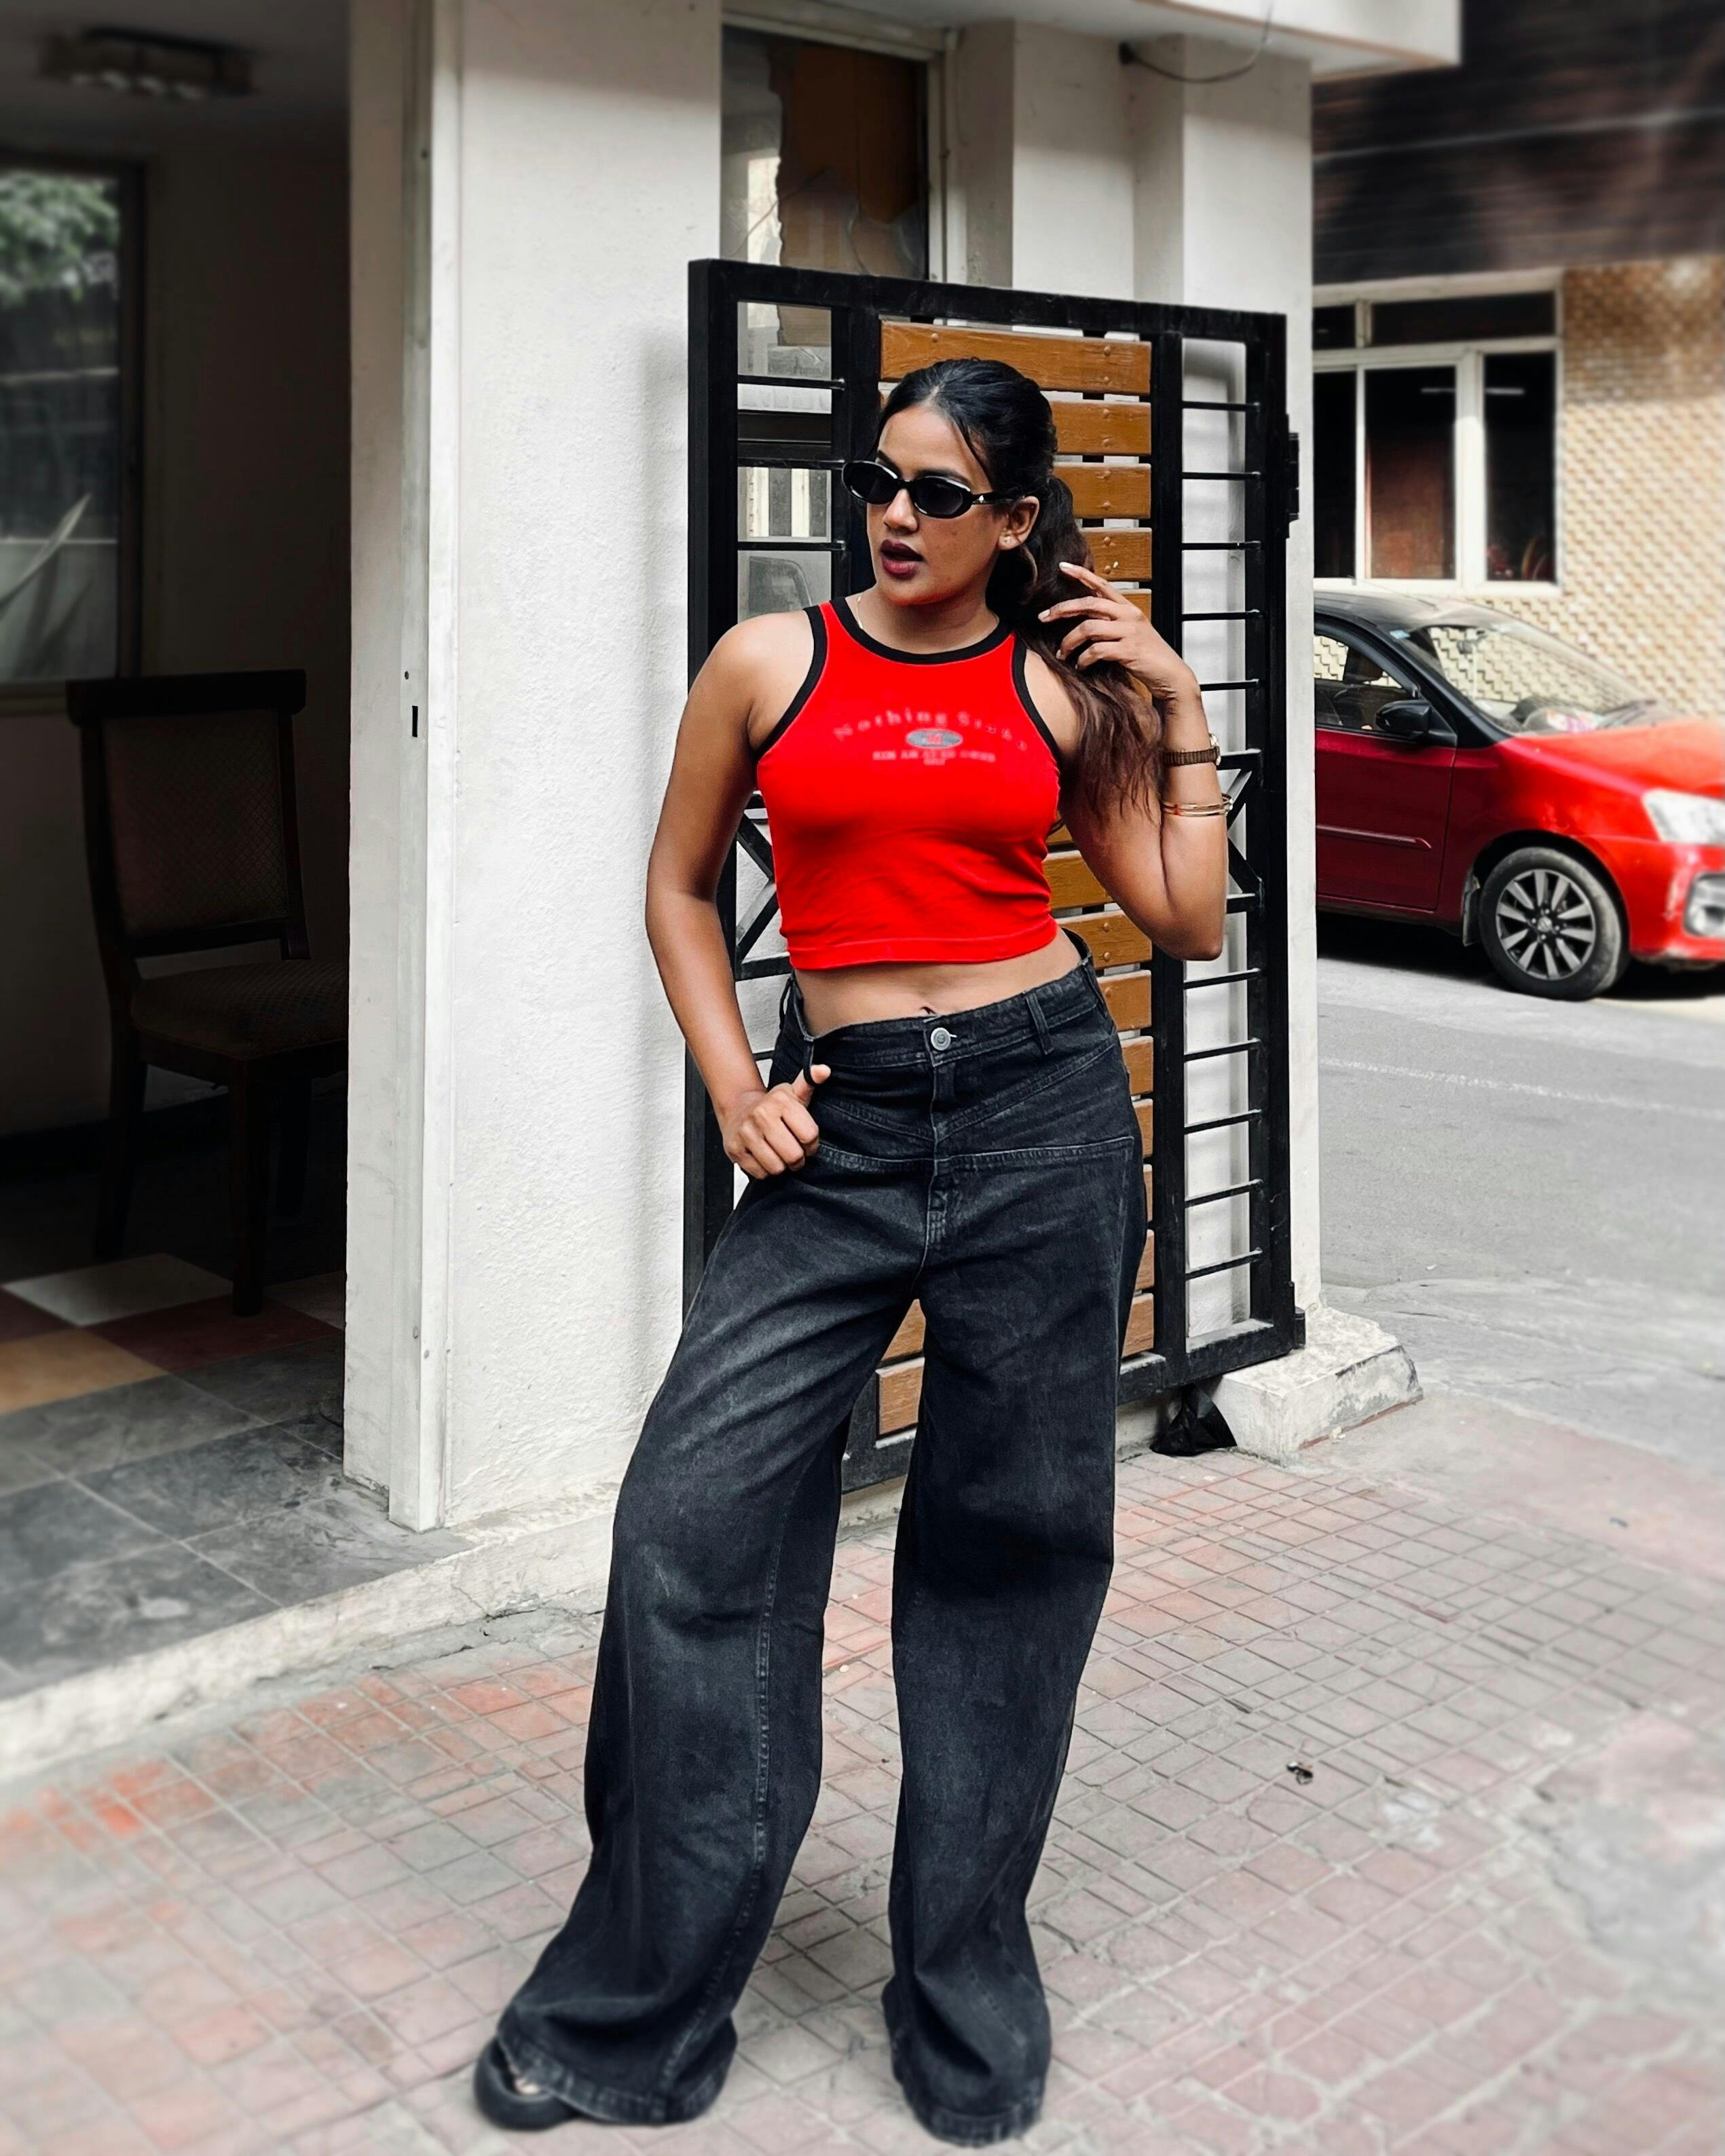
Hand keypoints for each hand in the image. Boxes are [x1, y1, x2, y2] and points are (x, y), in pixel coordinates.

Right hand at [722, 1065, 829, 1177]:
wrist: (738, 1108)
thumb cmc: (771, 1106)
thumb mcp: (793, 1092)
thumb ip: (809, 1081)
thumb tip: (823, 1070)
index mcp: (780, 1102)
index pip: (809, 1135)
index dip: (812, 1144)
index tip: (806, 1142)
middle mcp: (761, 1116)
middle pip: (793, 1155)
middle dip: (797, 1159)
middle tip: (794, 1153)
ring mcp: (746, 1133)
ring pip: (776, 1168)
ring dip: (781, 1166)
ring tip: (778, 1154)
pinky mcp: (735, 1149)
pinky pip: (760, 1173)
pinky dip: (764, 1170)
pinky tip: (763, 1157)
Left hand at [1039, 562, 1196, 700]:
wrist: (1171, 676)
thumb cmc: (1147, 657)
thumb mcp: (1130, 634)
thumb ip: (1110, 625)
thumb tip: (1082, 623)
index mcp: (1128, 608)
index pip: (1102, 585)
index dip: (1082, 574)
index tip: (1062, 567)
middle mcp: (1129, 615)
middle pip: (1088, 604)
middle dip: (1062, 610)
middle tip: (1043, 618)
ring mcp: (1130, 632)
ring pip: (1089, 628)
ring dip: (1069, 642)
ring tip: (1062, 654)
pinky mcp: (1129, 651)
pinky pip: (1097, 651)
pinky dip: (1084, 659)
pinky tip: (1080, 666)